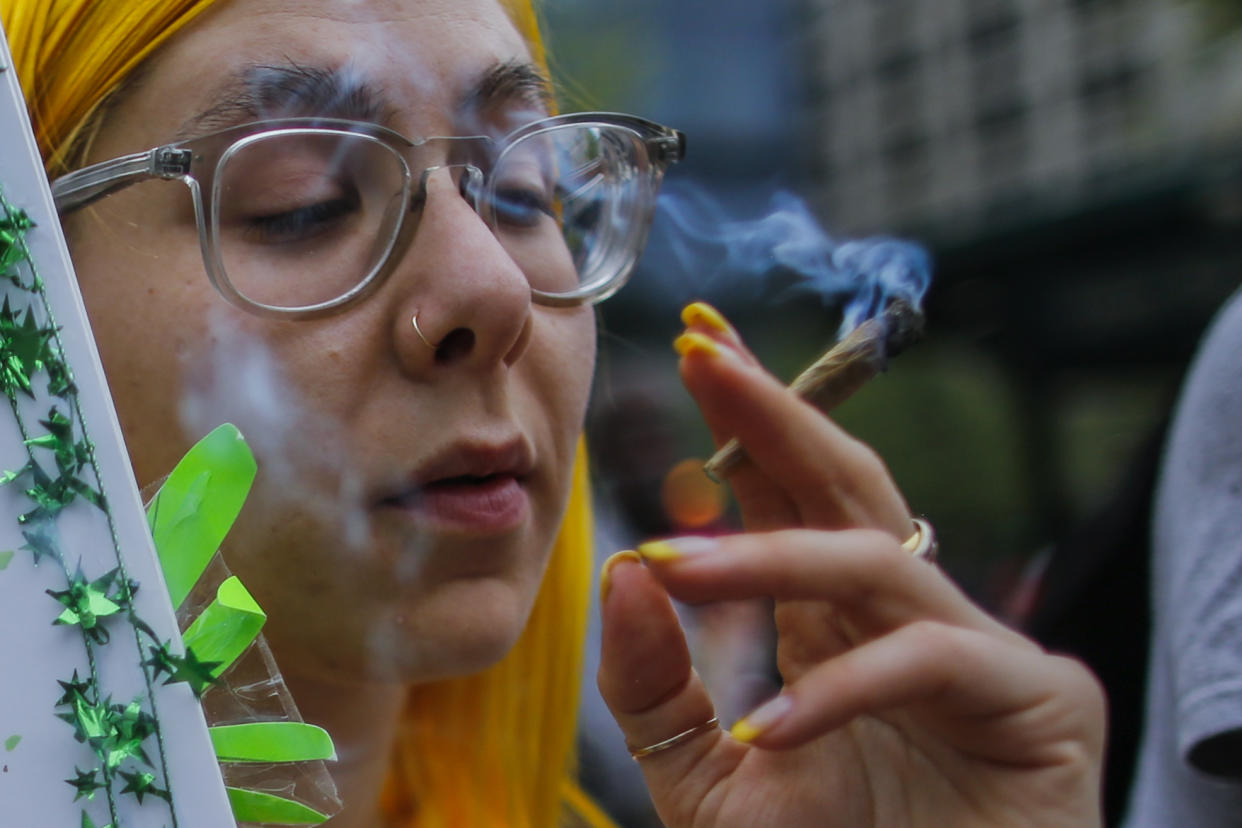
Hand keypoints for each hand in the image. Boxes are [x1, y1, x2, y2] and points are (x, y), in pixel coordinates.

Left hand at [595, 304, 1104, 826]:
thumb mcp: (708, 780)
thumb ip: (659, 689)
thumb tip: (622, 570)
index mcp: (836, 618)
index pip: (791, 492)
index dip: (747, 419)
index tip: (695, 346)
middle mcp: (904, 614)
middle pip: (843, 483)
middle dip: (775, 412)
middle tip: (704, 351)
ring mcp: (979, 649)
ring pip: (871, 561)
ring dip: (771, 557)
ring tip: (677, 566)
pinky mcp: (1040, 701)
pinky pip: (929, 662)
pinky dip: (845, 690)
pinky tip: (772, 728)